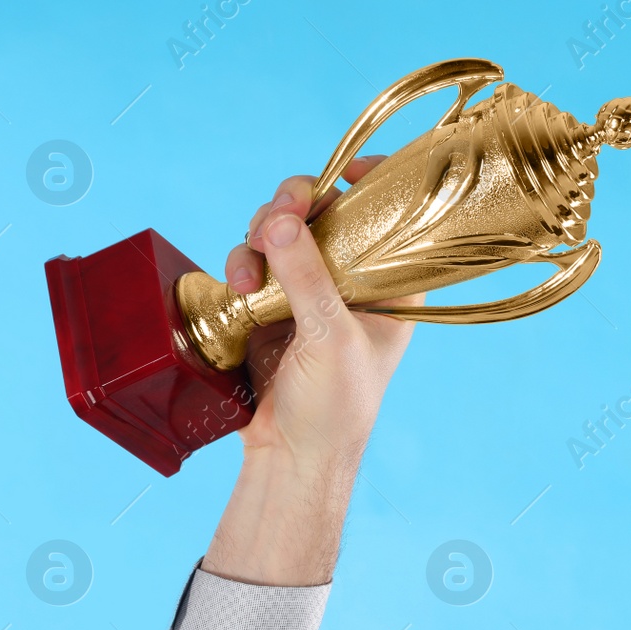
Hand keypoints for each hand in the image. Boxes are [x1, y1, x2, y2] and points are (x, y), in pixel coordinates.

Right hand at [224, 156, 418, 464]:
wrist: (292, 456)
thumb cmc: (335, 407)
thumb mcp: (329, 337)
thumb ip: (306, 277)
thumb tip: (280, 221)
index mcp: (392, 285)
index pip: (392, 215)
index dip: (375, 183)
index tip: (347, 173)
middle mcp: (353, 279)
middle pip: (325, 212)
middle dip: (295, 205)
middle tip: (277, 216)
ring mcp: (309, 289)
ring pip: (281, 232)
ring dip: (259, 237)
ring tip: (248, 273)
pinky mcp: (270, 304)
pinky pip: (253, 261)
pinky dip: (242, 263)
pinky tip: (238, 286)